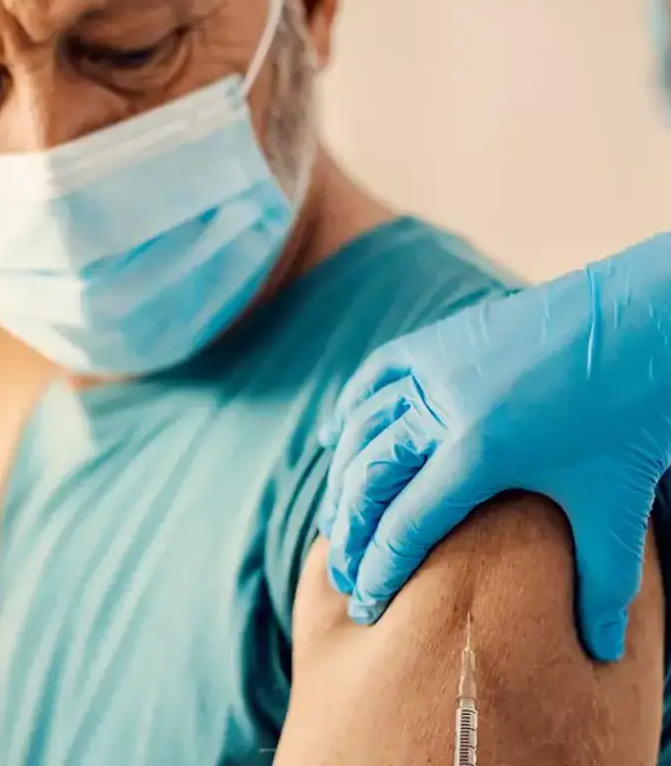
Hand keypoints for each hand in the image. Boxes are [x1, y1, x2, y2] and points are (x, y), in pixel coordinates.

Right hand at [317, 232, 670, 661]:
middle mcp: (441, 405)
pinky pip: (373, 376)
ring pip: (361, 427)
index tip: (366, 604)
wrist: (637, 319)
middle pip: (368, 477)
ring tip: (336, 519)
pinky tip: (335, 436)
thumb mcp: (614, 501)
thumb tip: (606, 654)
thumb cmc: (630, 412)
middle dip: (349, 531)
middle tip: (344, 573)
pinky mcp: (436, 339)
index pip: (406, 522)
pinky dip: (349, 410)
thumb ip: (605, 582)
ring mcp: (433, 366)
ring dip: (341, 476)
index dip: (380, 567)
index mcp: (478, 449)